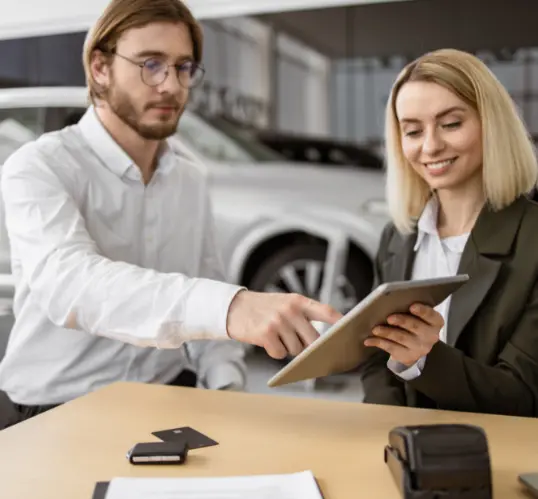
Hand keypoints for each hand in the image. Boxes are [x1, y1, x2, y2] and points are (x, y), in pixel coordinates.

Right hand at [226, 290, 341, 358]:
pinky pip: (280, 354)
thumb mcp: (285, 302)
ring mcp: (278, 321)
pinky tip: (267, 341)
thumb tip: (321, 339)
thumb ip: (303, 315)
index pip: (326, 311)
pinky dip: (274, 351)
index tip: (351, 329)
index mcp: (298, 301)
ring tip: (276, 335)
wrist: (234, 308)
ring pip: (296, 349)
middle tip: (298, 342)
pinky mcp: (266, 334)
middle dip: (309, 346)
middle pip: (313, 339)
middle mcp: (290, 310)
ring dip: (288, 347)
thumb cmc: (263, 308)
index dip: (340, 322)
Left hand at [364, 303, 443, 366]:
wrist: (415, 346)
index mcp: (435, 322)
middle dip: (402, 321)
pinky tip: (368, 340)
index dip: (422, 311)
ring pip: (401, 338)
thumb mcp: (418, 315)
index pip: (432, 316)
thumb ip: (410, 308)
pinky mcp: (406, 356)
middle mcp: (430, 336)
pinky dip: (378, 342)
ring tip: (375, 329)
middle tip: (389, 317)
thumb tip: (392, 300)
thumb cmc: (414, 323)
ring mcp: (419, 348)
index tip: (412, 306)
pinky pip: (390, 348)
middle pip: (415, 327)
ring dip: (387, 332)